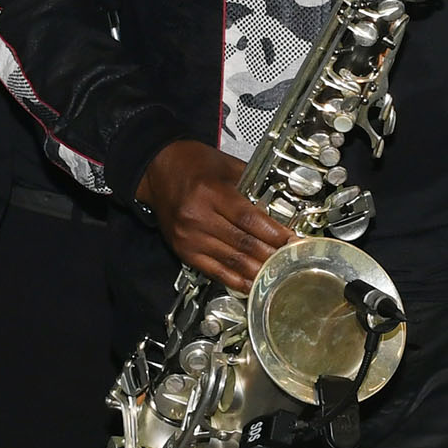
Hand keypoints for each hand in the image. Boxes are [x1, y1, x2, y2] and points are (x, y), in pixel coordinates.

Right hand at [137, 139, 291, 292]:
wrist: (156, 168)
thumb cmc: (191, 164)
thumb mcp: (225, 165)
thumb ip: (252, 184)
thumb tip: (279, 205)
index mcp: (210, 192)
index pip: (248, 218)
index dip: (273, 233)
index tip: (291, 240)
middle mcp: (197, 216)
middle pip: (242, 243)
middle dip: (270, 254)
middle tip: (290, 260)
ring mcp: (189, 237)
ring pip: (231, 260)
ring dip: (257, 270)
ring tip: (277, 274)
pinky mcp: (183, 250)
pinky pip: (213, 270)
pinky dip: (234, 280)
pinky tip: (251, 284)